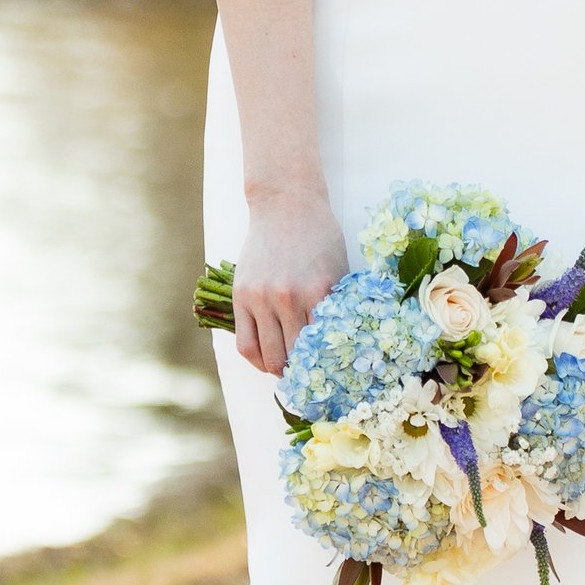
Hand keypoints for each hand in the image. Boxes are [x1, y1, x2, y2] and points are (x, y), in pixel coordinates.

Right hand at [234, 183, 347, 377]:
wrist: (286, 204)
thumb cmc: (320, 236)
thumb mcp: (339, 270)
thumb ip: (336, 307)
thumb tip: (343, 348)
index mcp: (319, 292)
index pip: (324, 348)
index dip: (328, 369)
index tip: (333, 380)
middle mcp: (288, 298)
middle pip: (295, 357)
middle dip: (304, 375)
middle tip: (311, 381)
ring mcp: (261, 298)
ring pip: (269, 356)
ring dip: (279, 370)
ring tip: (289, 372)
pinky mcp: (242, 296)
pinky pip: (245, 343)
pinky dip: (257, 360)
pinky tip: (267, 361)